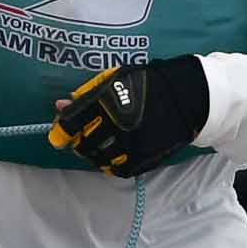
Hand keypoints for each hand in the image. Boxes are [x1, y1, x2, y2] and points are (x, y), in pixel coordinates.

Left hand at [50, 59, 209, 177]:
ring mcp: (130, 143)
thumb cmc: (148, 83)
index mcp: (107, 101)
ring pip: (99, 158)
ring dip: (95, 154)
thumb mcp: (116, 79)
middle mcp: (116, 124)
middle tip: (83, 139)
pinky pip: (118, 169)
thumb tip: (60, 105)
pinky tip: (115, 154)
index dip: (61, 132)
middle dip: (79, 143)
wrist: (186, 97)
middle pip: (83, 143)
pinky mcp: (143, 158)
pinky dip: (112, 164)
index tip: (59, 136)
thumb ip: (87, 93)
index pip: (72, 123)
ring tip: (102, 146)